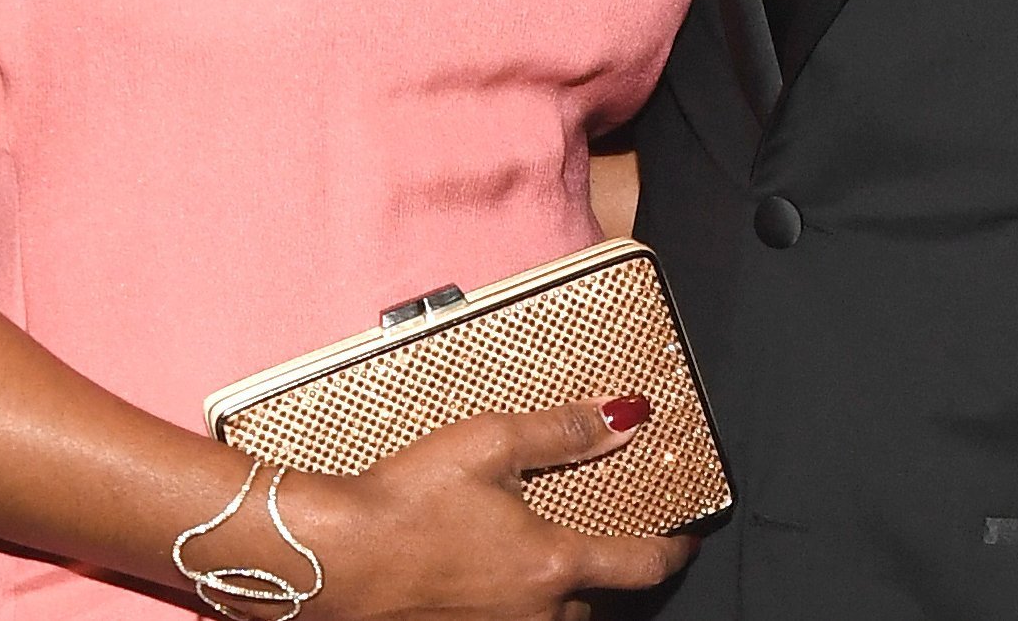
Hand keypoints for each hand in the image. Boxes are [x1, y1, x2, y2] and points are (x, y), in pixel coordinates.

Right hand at [261, 398, 693, 619]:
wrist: (332, 557)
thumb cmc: (403, 500)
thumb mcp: (488, 443)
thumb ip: (562, 431)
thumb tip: (623, 417)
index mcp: (552, 564)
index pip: (640, 565)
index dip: (672, 551)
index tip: (685, 542)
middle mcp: (534, 613)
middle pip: (597, 604)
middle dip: (604, 578)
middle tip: (599, 543)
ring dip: (561, 598)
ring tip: (545, 565)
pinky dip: (519, 607)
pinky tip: (493, 582)